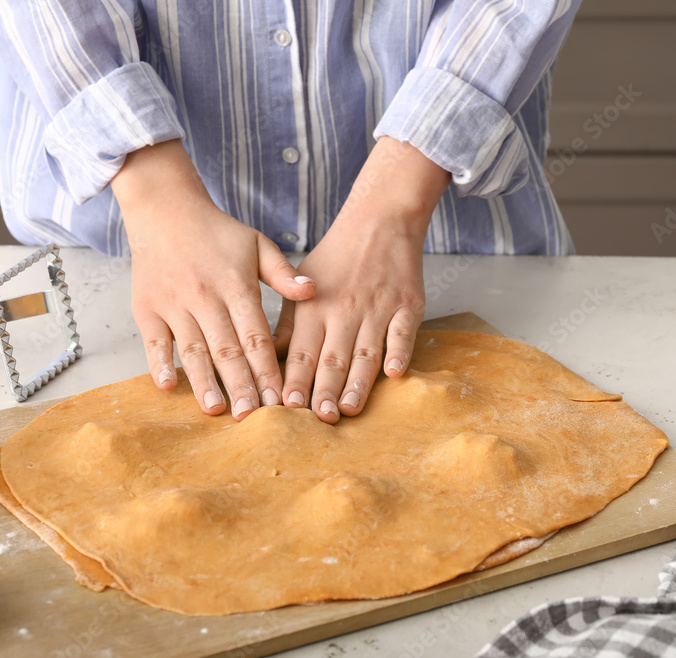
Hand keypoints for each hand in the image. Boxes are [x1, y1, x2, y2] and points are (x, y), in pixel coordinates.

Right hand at [112, 141, 315, 419]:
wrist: (164, 210)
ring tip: (217, 409)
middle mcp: (205, 297)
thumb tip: (312, 291)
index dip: (267, 369)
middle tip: (252, 417)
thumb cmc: (216, 232)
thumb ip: (283, 273)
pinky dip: (159, 363)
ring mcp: (174, 304)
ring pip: (192, 349)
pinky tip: (167, 387)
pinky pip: (153, 341)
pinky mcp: (147, 309)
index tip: (279, 399)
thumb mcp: (257, 244)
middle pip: (227, 349)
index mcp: (236, 284)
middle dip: (241, 385)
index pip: (256, 335)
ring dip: (204, 382)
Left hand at [273, 137, 450, 422]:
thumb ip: (288, 323)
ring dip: (357, 383)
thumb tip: (268, 359)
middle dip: (324, 390)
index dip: (295, 380)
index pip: (302, 352)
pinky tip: (394, 374)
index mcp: (315, 307)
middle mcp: (344, 310)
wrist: (380, 220)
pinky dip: (398, 352)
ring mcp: (377, 309)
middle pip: (333, 358)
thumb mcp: (302, 283)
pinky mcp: (407, 306)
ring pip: (365, 352)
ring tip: (349, 409)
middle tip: (319, 419)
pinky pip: (402, 333)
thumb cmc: (336, 258)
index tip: (287, 407)